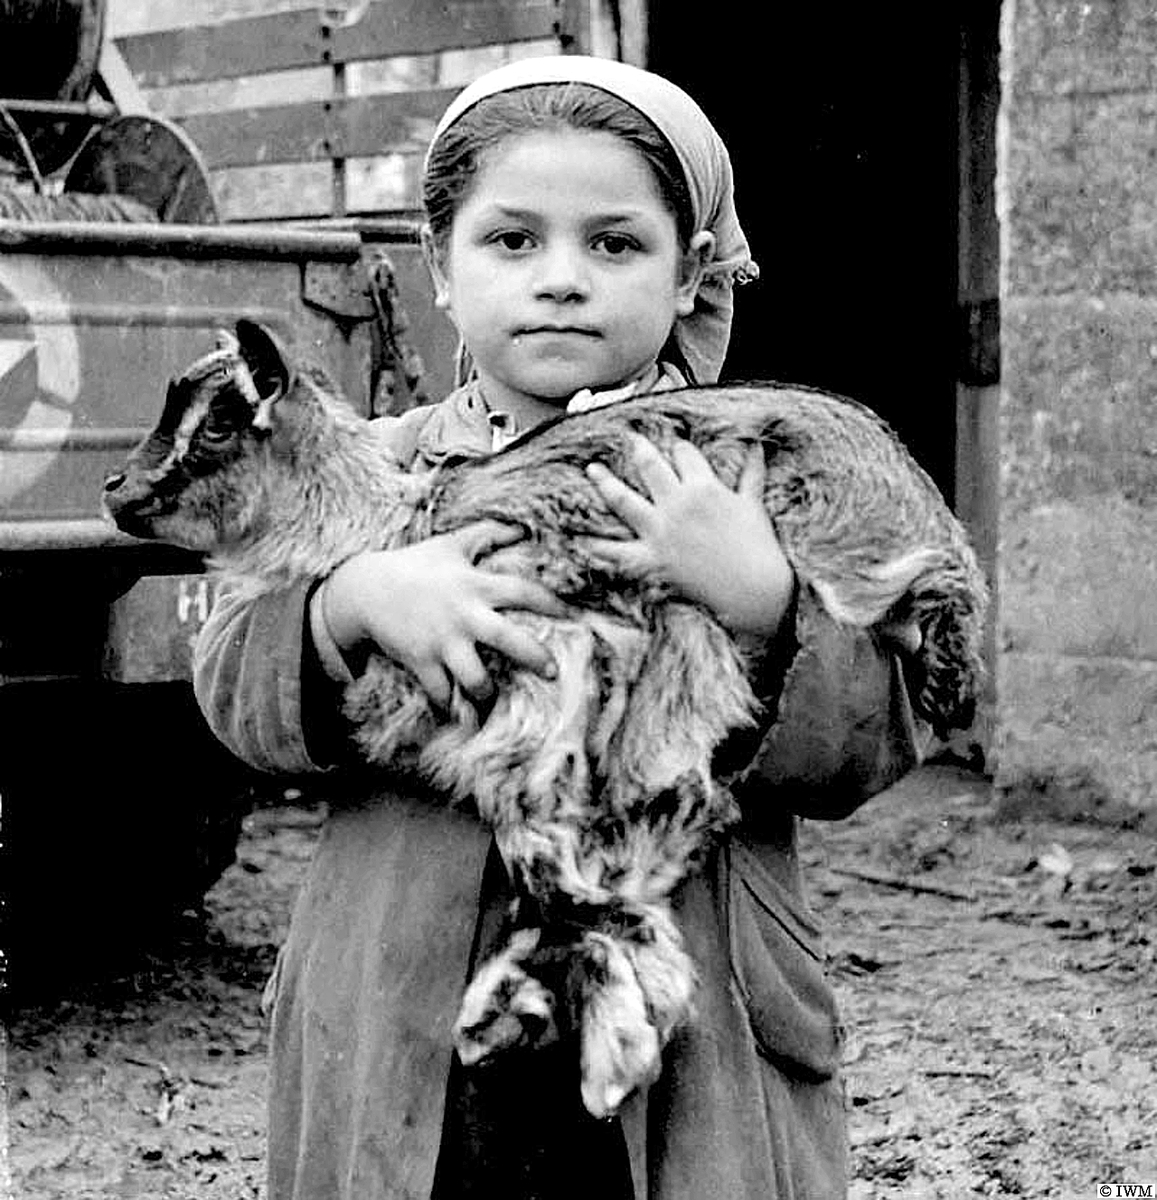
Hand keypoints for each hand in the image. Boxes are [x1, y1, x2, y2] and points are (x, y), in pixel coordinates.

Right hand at [322, 521, 564, 708]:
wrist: (365, 590)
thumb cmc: (415, 565)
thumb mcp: (451, 544)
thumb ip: (488, 534)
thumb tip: (522, 526)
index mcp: (474, 584)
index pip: (522, 591)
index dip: (550, 602)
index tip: (572, 616)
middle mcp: (462, 614)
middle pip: (506, 638)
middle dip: (534, 656)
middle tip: (556, 673)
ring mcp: (441, 641)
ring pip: (475, 676)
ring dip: (489, 691)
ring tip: (497, 699)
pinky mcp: (420, 661)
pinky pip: (442, 693)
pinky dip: (453, 707)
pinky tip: (463, 716)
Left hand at [584, 435, 794, 636]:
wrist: (753, 590)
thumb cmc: (759, 548)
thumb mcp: (754, 505)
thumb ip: (752, 473)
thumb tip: (758, 448)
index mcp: (704, 487)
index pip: (684, 455)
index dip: (679, 448)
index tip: (674, 447)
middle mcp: (677, 504)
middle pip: (649, 466)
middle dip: (637, 449)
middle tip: (627, 439)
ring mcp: (661, 531)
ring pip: (624, 499)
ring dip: (605, 482)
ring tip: (592, 470)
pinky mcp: (652, 559)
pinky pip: (617, 551)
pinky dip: (596, 546)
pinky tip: (579, 539)